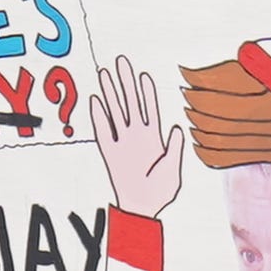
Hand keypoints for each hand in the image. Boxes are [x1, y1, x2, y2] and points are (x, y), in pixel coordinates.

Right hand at [89, 56, 178, 213]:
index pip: (150, 109)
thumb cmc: (161, 192)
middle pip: (130, 103)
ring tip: (105, 72)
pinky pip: (103, 131)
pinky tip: (95, 100)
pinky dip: (99, 116)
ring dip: (110, 92)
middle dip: (125, 81)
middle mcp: (137, 136)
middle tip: (120, 61)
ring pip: (115, 111)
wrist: (142, 209)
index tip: (143, 74)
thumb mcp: (174, 170)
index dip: (146, 91)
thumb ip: (174, 149)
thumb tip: (175, 128)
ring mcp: (122, 142)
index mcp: (154, 138)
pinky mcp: (110, 153)